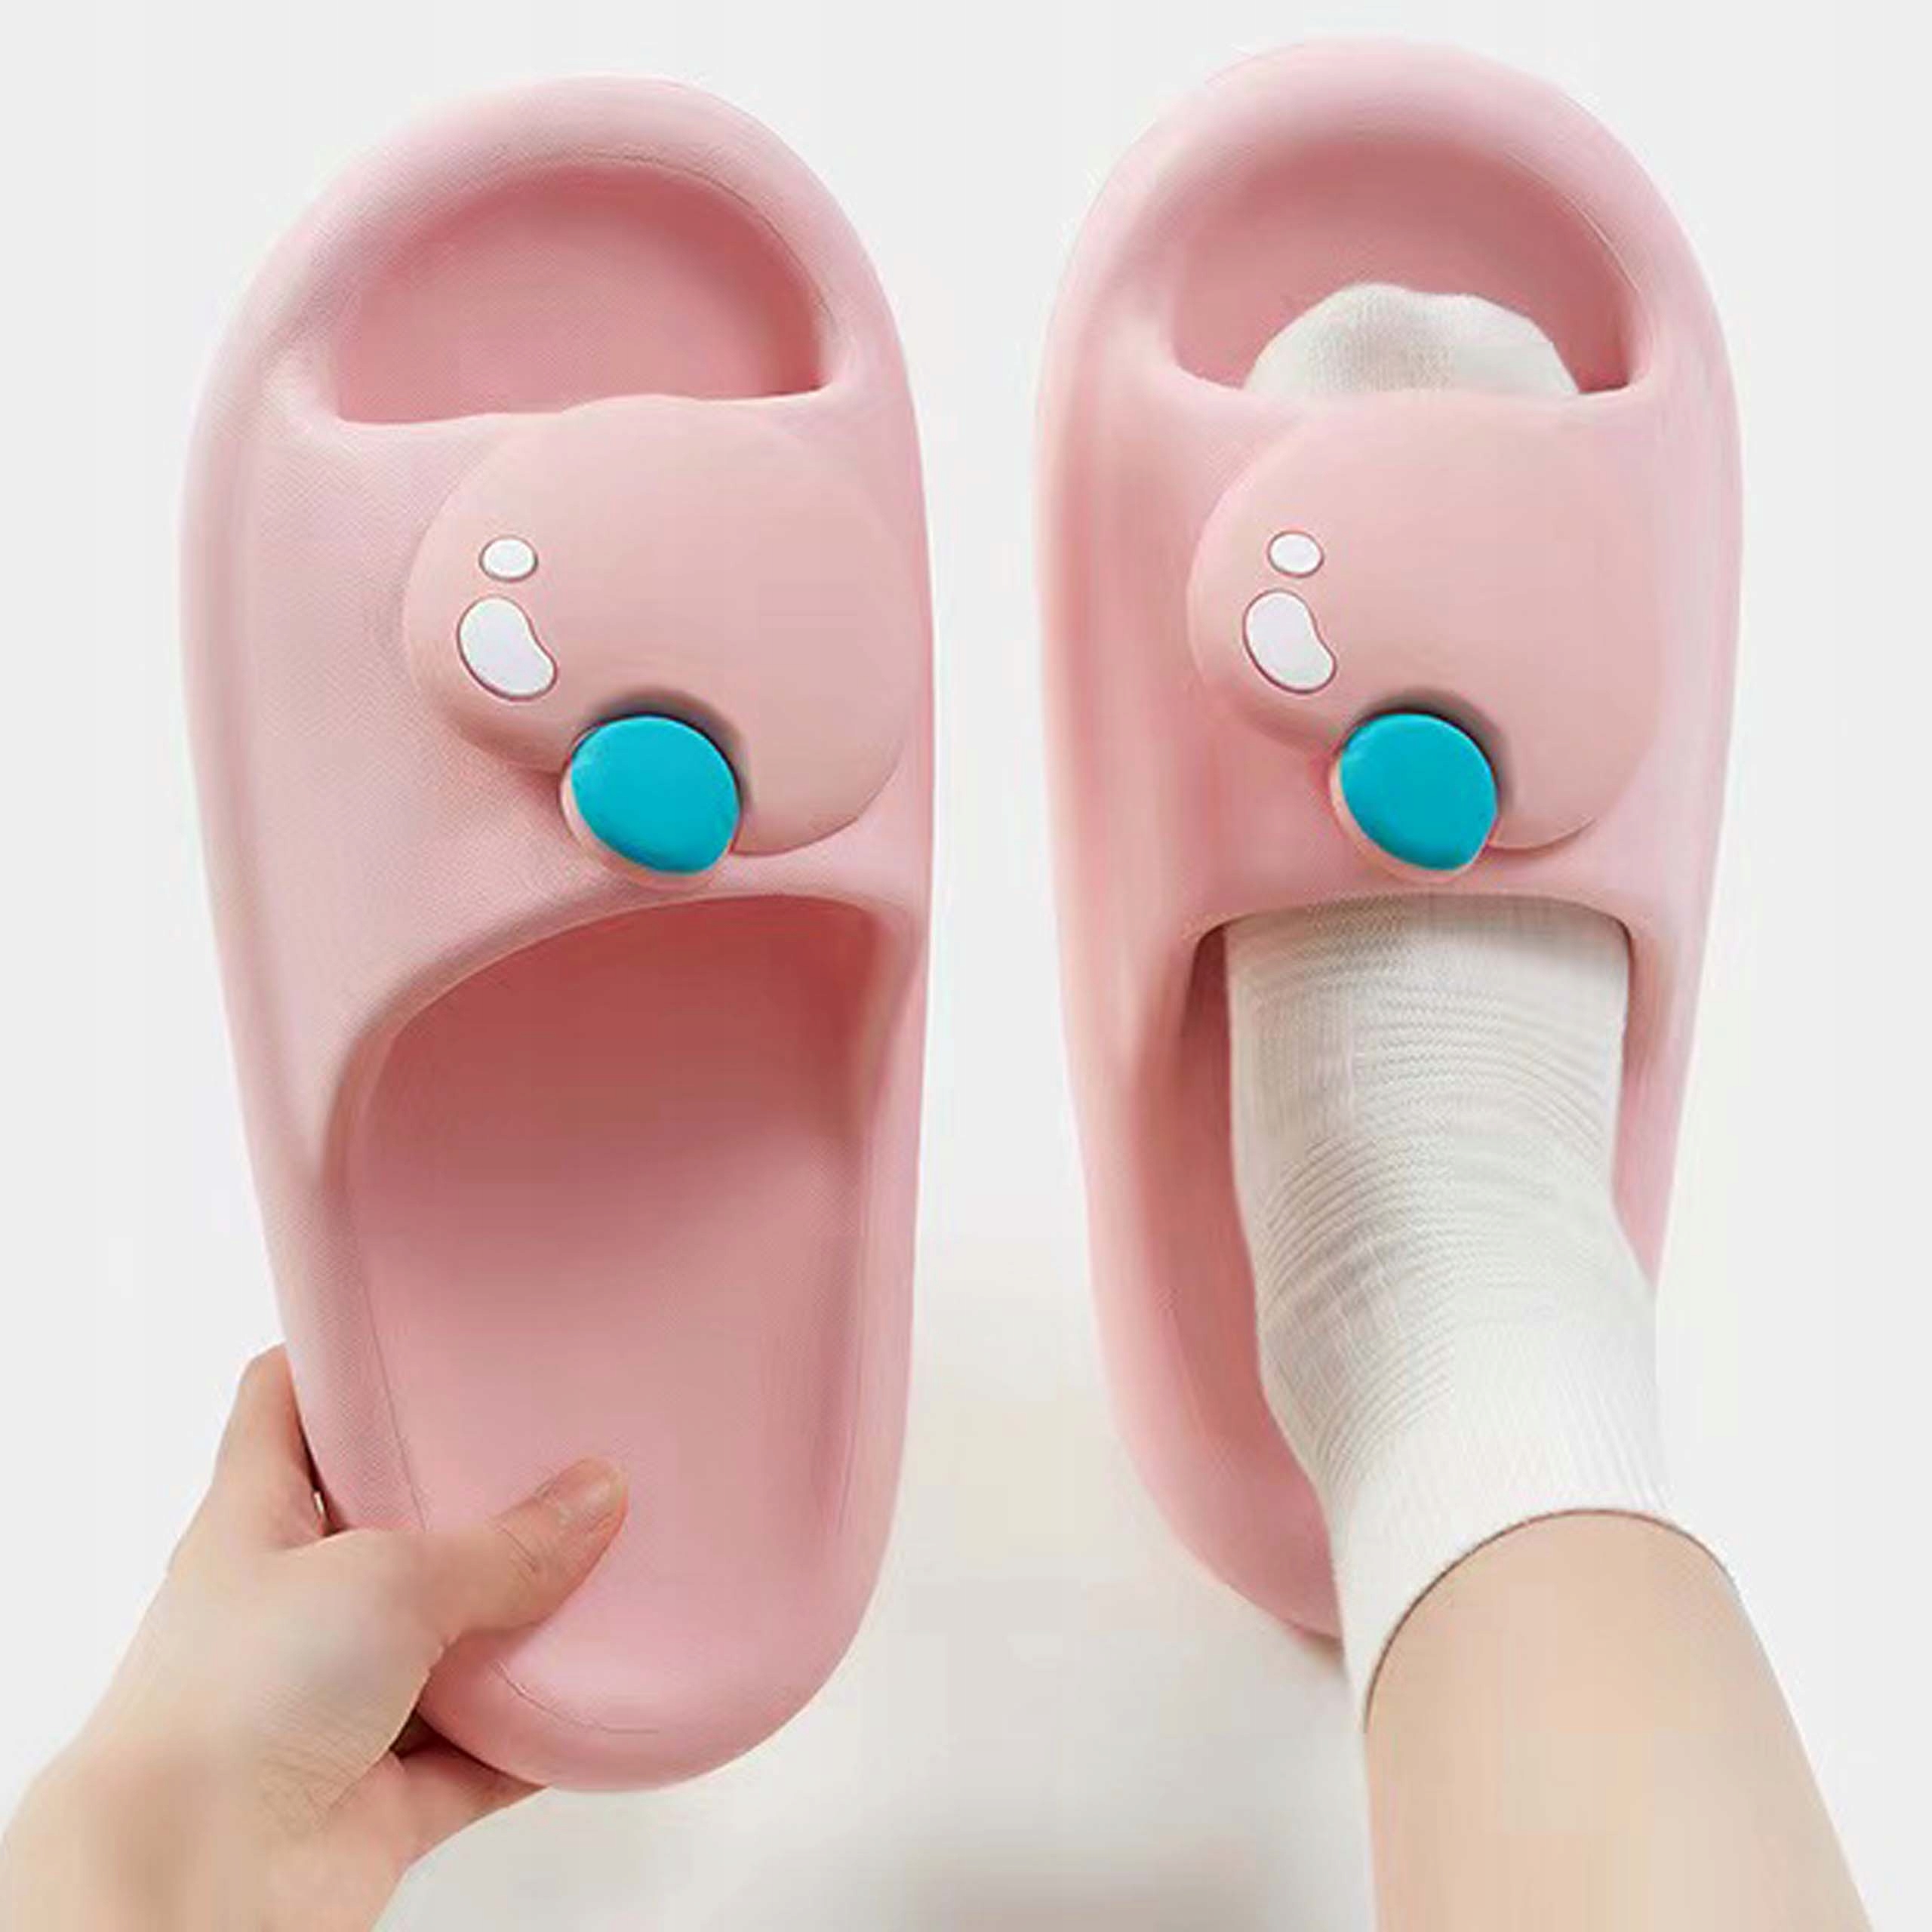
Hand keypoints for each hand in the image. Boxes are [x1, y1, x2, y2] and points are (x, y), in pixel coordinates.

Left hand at [0, 1349, 626, 1931]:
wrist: (189, 1889)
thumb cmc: (231, 1707)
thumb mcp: (384, 1579)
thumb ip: (502, 1545)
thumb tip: (595, 1497)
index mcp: (257, 1523)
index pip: (285, 1407)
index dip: (340, 1359)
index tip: (416, 1328)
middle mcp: (294, 1608)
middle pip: (393, 1527)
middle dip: (471, 1496)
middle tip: (555, 1445)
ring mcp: (337, 1703)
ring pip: (448, 1644)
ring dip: (519, 1622)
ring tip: (605, 1564)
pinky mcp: (382, 1794)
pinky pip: (482, 1753)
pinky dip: (538, 1736)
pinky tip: (598, 1698)